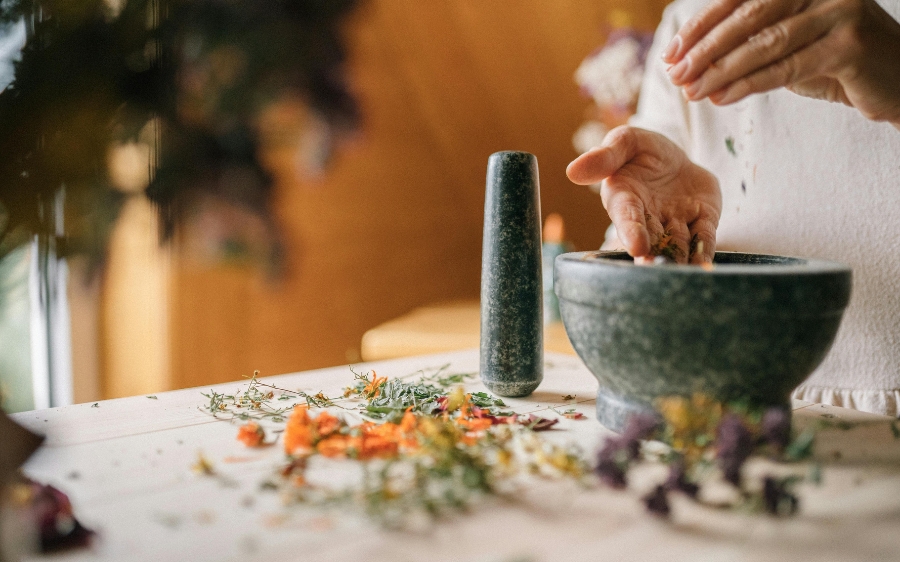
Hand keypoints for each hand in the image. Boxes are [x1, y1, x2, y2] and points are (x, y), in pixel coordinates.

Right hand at [567, 126, 720, 263]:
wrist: (675, 159)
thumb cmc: (641, 150)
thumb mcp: (625, 142)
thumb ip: (605, 156)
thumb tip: (572, 171)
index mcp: (624, 199)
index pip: (626, 217)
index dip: (631, 232)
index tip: (636, 248)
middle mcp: (647, 218)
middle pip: (650, 240)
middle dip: (653, 256)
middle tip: (656, 272)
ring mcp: (675, 222)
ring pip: (677, 244)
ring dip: (678, 261)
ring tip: (683, 276)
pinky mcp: (702, 221)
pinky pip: (703, 237)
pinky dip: (703, 251)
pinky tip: (704, 267)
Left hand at [663, 0, 899, 127]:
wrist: (897, 83)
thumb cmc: (836, 62)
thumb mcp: (790, 44)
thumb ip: (752, 41)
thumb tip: (691, 58)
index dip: (701, 25)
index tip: (670, 53)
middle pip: (748, 16)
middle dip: (704, 48)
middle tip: (675, 74)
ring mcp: (840, 12)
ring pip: (765, 43)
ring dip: (720, 70)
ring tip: (691, 91)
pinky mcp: (851, 45)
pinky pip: (787, 68)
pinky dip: (748, 84)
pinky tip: (721, 98)